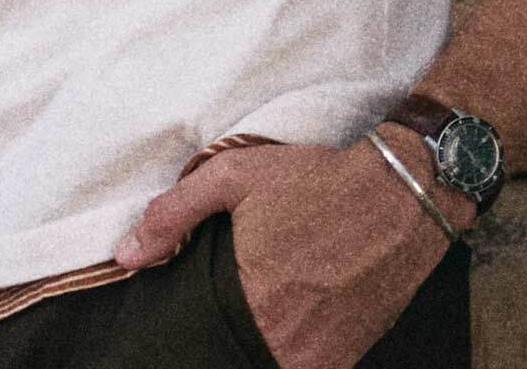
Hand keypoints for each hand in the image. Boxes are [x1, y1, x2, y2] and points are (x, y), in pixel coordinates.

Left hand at [113, 137, 469, 368]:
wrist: (402, 193)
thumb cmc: (316, 180)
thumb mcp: (235, 176)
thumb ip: (174, 215)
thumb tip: (125, 253)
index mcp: (251, 300)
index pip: (204, 340)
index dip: (193, 337)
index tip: (189, 324)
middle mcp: (286, 340)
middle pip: (236, 354)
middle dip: (225, 338)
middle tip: (224, 314)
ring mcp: (322, 356)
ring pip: (272, 366)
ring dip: (259, 347)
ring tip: (261, 314)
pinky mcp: (349, 357)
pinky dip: (292, 354)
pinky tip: (289, 324)